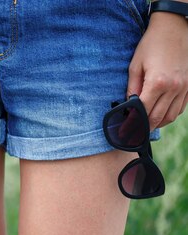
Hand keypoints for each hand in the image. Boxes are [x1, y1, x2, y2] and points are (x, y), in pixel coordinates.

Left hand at [126, 11, 187, 130]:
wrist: (174, 28)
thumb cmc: (151, 45)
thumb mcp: (135, 66)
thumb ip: (132, 88)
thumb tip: (128, 107)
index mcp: (157, 83)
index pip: (143, 111)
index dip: (133, 123)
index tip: (126, 131)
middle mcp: (174, 87)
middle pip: (158, 117)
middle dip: (144, 127)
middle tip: (134, 133)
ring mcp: (185, 87)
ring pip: (171, 116)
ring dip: (158, 123)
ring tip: (146, 125)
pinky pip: (181, 108)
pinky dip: (170, 114)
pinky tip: (160, 114)